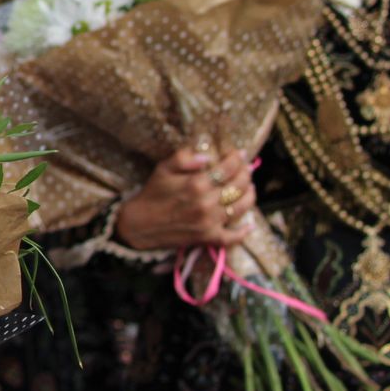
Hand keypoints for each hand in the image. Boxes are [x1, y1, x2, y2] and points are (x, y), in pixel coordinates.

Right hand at [115, 144, 256, 250]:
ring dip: (250, 195)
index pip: (228, 168)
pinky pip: (232, 237)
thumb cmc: (152, 194)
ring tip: (250, 187)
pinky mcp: (207, 237)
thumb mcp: (162, 169)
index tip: (239, 153)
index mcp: (196, 184)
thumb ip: (183, 158)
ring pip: (241, 207)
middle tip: (246, 168)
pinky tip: (250, 225)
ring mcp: (209, 222)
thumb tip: (206, 156)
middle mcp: (206, 203)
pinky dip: (243, 232)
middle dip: (246, 173)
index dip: (237, 158)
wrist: (139, 224)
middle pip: (239, 185)